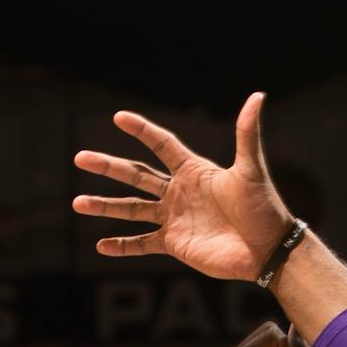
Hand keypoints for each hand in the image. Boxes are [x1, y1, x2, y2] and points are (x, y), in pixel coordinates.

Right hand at [73, 93, 292, 279]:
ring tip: (78, 203)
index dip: (142, 130)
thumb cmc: (264, 208)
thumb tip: (257, 96)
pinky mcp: (175, 243)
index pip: (162, 144)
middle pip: (136, 175)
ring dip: (105, 206)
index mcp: (194, 171)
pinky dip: (122, 245)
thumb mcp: (252, 170)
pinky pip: (142, 243)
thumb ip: (247, 134)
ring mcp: (175, 218)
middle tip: (80, 158)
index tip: (119, 117)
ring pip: (132, 209)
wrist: (269, 250)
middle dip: (108, 166)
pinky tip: (100, 245)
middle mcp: (179, 192)